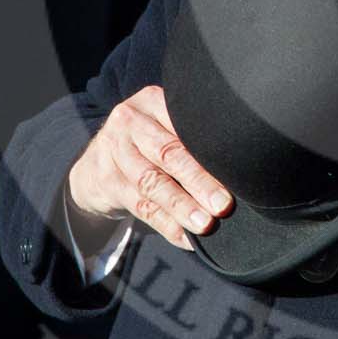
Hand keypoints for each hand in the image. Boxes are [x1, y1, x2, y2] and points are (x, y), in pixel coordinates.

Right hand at [66, 85, 233, 250]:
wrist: (96, 163)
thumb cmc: (146, 144)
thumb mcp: (163, 126)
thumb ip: (192, 135)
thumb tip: (241, 165)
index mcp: (153, 101)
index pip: (184, 125)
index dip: (209, 150)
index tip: (235, 171)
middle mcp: (130, 121)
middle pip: (168, 154)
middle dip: (198, 181)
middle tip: (223, 204)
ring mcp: (114, 150)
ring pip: (152, 183)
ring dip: (181, 207)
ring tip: (205, 225)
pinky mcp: (105, 180)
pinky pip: (140, 206)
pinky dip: (166, 225)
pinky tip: (185, 237)